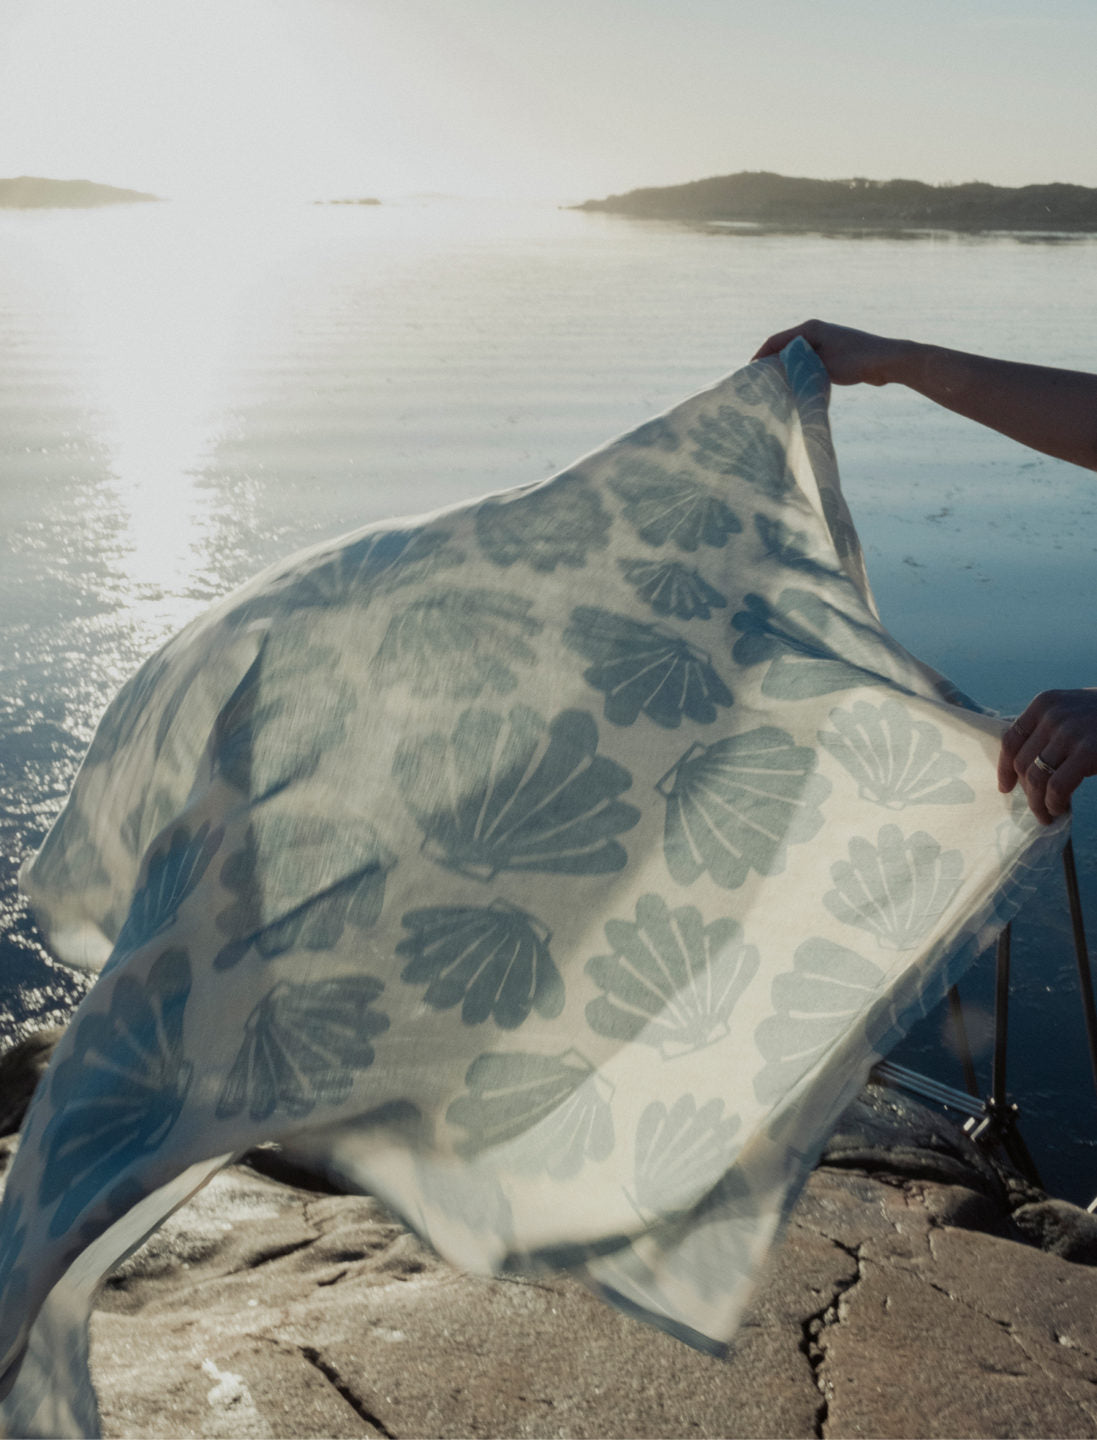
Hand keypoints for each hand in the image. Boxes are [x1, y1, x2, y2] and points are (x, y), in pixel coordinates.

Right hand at [752, 319, 907, 387]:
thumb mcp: (820, 365)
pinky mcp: (833, 353)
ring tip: (774, 385)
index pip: (775, 340)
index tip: (749, 372)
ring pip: (797, 355)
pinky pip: (809, 361)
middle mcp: (815, 331)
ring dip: (786, 368)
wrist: (886, 361)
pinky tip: (796, 384)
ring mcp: (825, 341)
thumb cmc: (854, 360)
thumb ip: (797, 366)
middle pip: (784, 347)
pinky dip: (800, 371)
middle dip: (771, 363)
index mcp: (809, 328)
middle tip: (759, 381)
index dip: (760, 356)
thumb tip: (777, 373)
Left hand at [998, 689, 1096, 823]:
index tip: (1006, 788)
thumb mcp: (1072, 711)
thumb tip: (1024, 768)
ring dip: (1037, 803)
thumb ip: (1049, 729)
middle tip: (1038, 808)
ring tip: (1047, 815)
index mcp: (1044, 703)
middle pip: (1022, 763)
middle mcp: (1052, 715)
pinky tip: (1059, 810)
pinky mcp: (1087, 752)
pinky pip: (1056, 787)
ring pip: (1035, 778)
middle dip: (1027, 791)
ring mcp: (1069, 733)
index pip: (1011, 739)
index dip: (1004, 768)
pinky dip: (1053, 804)